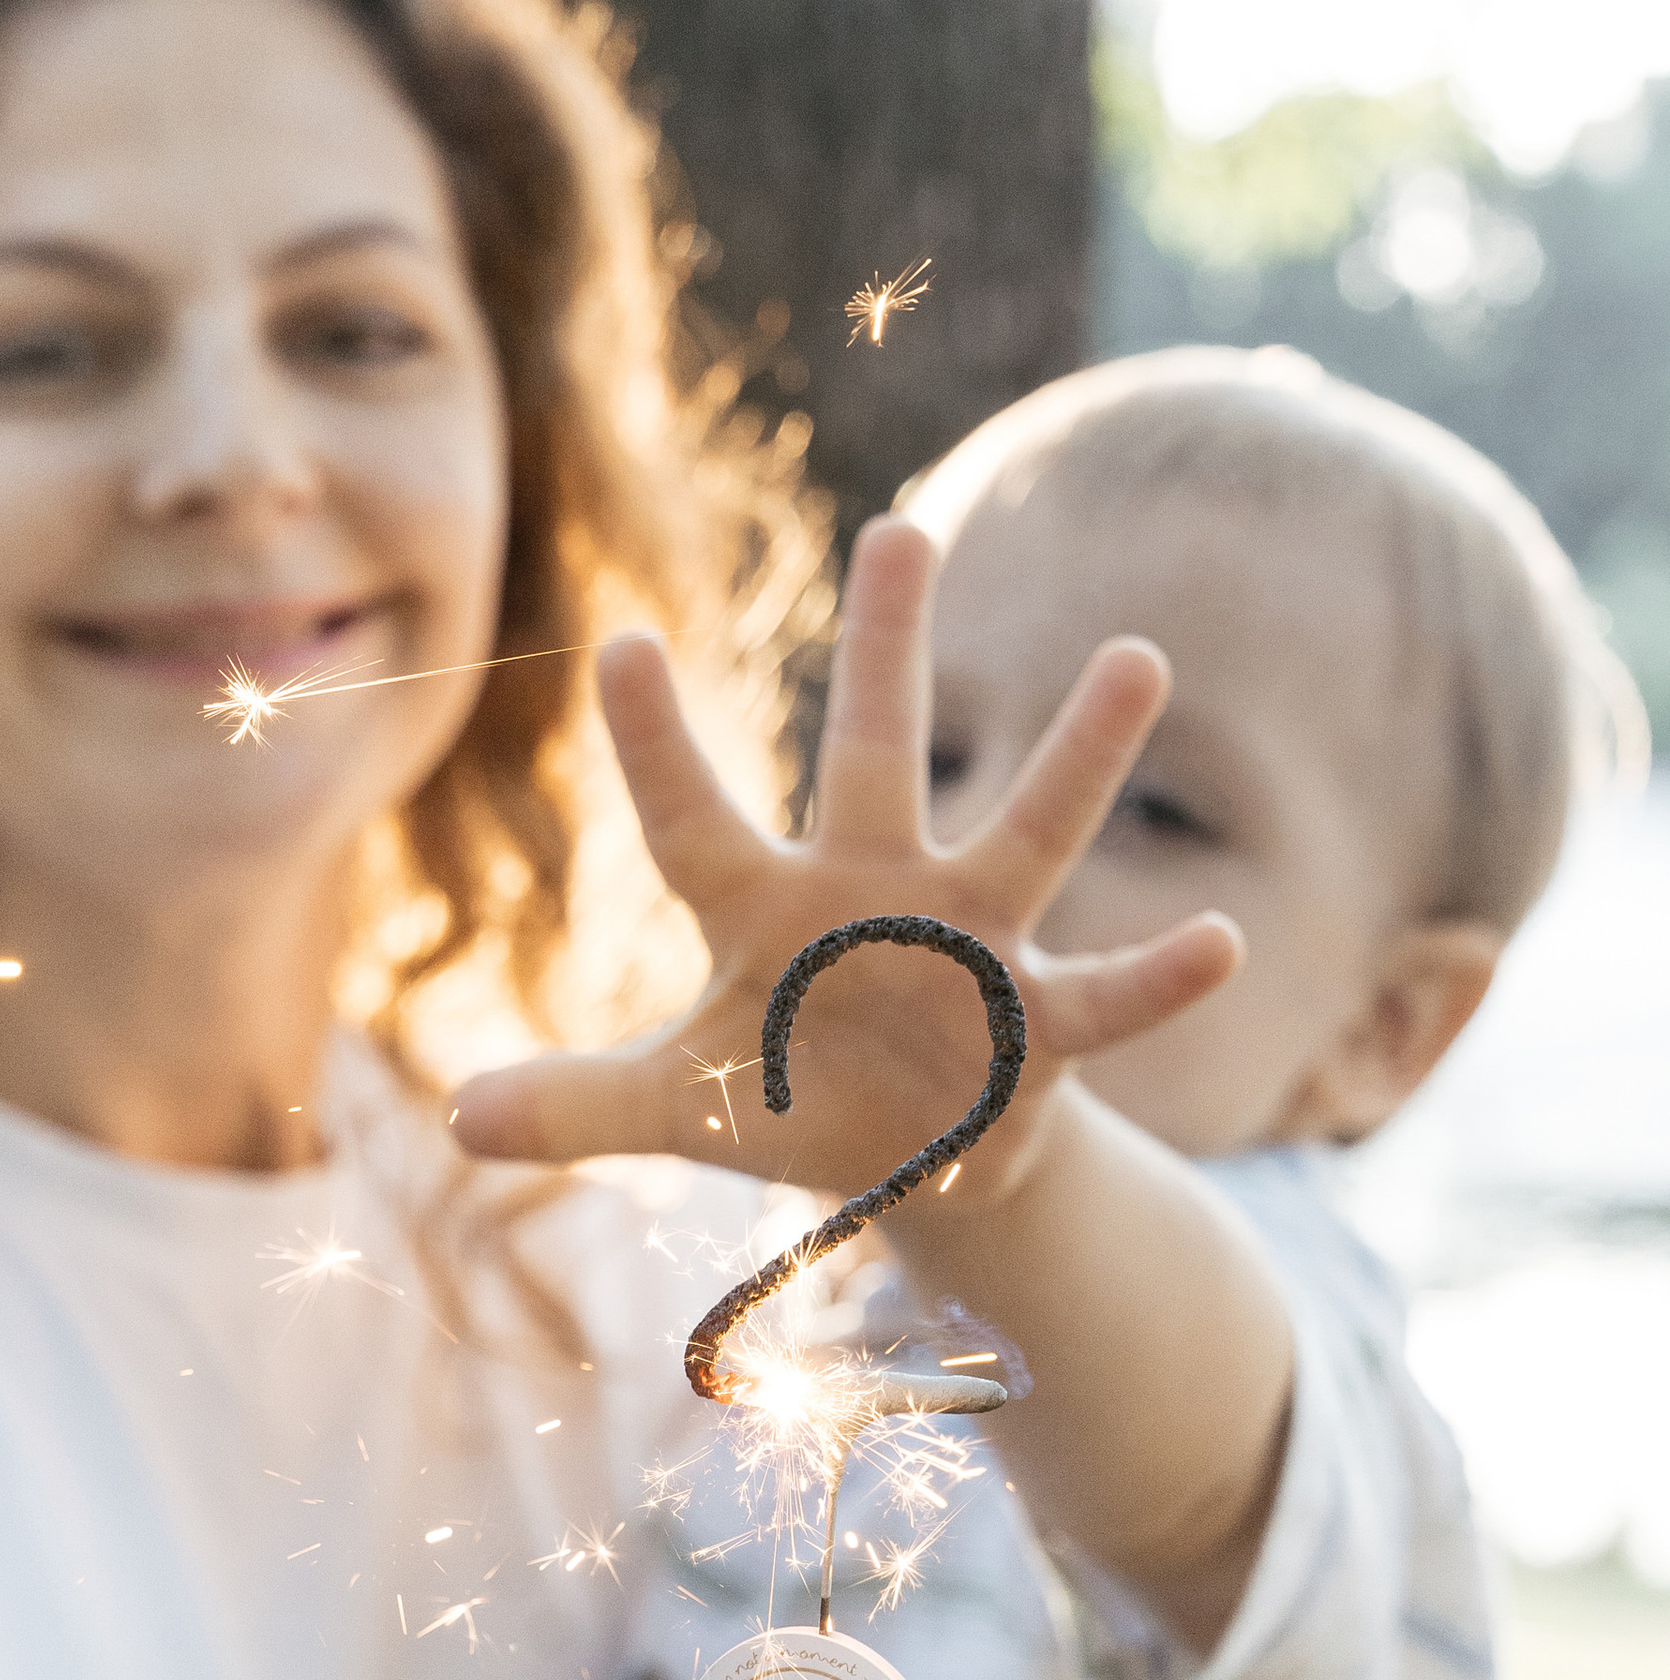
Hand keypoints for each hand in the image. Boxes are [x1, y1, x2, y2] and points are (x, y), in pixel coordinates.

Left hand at [449, 515, 1237, 1210]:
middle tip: (898, 530)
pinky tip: (1222, 944)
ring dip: (1076, 758)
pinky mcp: (1040, 1022)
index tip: (618, 640)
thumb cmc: (785, 1094)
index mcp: (762, 908)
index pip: (691, 818)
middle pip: (872, 760)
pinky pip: (1109, 996)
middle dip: (886, 655)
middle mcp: (871, 890)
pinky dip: (1163, 979)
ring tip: (1137, 660)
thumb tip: (456, 1119)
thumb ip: (578, 1105)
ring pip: (1023, 834)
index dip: (654, 743)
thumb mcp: (680, 1106)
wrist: (908, 1150)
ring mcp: (968, 943)